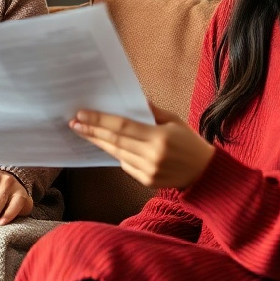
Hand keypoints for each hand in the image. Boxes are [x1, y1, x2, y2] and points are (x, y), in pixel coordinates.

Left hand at [70, 108, 214, 189]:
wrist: (205, 173)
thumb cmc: (189, 142)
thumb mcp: (174, 120)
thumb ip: (151, 111)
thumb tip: (130, 98)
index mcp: (159, 137)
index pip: (122, 126)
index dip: (99, 120)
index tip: (81, 115)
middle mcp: (151, 156)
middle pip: (114, 141)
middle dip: (91, 131)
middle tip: (74, 123)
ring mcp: (148, 171)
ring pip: (116, 154)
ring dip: (99, 142)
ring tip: (84, 132)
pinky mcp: (146, 181)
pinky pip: (125, 165)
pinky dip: (117, 154)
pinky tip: (108, 145)